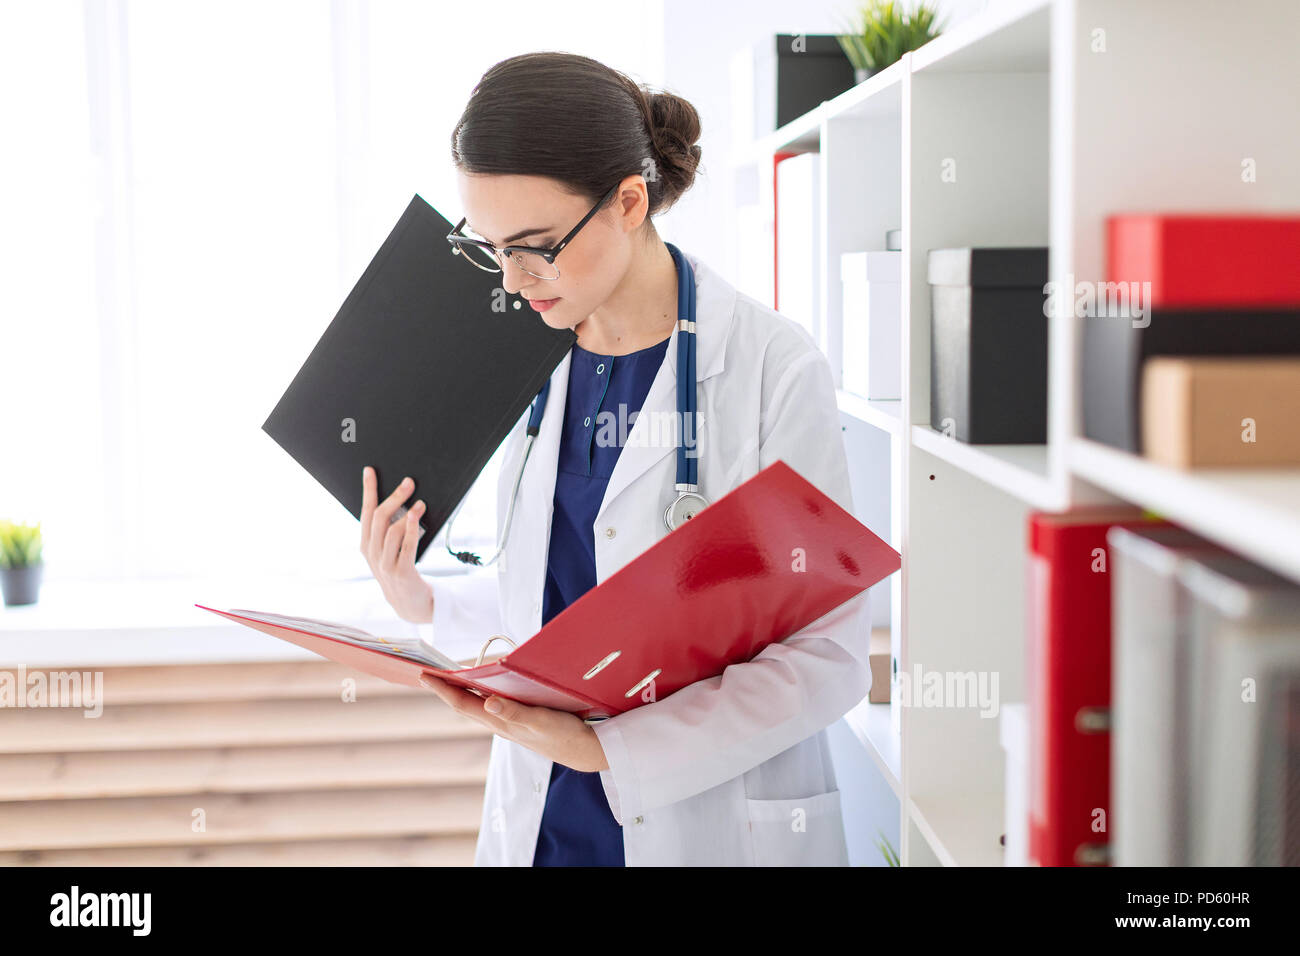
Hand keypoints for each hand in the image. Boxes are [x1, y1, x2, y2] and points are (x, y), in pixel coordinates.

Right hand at [360, 465, 433, 623]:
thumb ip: (389, 530)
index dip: (368, 490)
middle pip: (379, 518)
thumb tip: (401, 501)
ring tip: (420, 502)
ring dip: (406, 512)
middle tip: (408, 482)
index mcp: (366, 545)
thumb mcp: (389, 550)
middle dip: (393, 496)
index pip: (366, 512)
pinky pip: (406, 545)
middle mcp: (372, 554)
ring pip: (391, 530)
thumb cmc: (401, 570)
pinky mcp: (402, 572)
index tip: (370, 470)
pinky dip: (412, 528)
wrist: (409, 604)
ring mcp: (385, 564)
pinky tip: (417, 515)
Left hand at [417, 674, 608, 772]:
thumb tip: (486, 702)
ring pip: (477, 702)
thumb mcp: (539, 721)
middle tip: (428, 671)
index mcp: (499, 722)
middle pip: (464, 702)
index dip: (442, 688)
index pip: (462, 703)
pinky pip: (492, 701)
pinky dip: (482, 689)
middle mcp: (499, 721)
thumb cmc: (562, 735)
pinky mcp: (519, 717)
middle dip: (445, 687)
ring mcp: (508, 720)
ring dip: (461, 688)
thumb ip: (514, 713)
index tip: (424, 674)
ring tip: (448, 674)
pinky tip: (484, 682)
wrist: (583, 749)